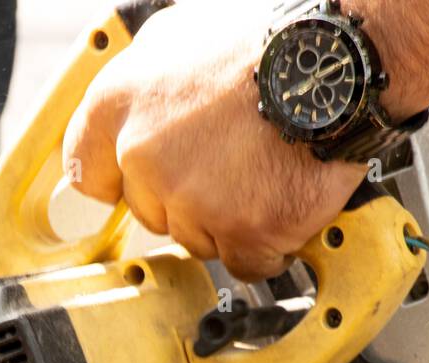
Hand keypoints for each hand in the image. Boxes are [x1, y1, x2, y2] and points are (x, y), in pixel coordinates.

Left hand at [63, 2, 366, 279]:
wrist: (340, 59)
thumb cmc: (271, 38)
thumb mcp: (182, 35)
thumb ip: (146, 87)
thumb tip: (133, 117)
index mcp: (120, 102)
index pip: (88, 168)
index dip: (117, 178)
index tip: (131, 185)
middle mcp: (145, 154)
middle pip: (151, 211)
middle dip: (187, 196)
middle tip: (230, 161)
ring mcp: (193, 198)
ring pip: (197, 239)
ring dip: (229, 220)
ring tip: (264, 170)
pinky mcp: (243, 230)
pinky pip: (245, 262)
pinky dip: (267, 243)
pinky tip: (283, 202)